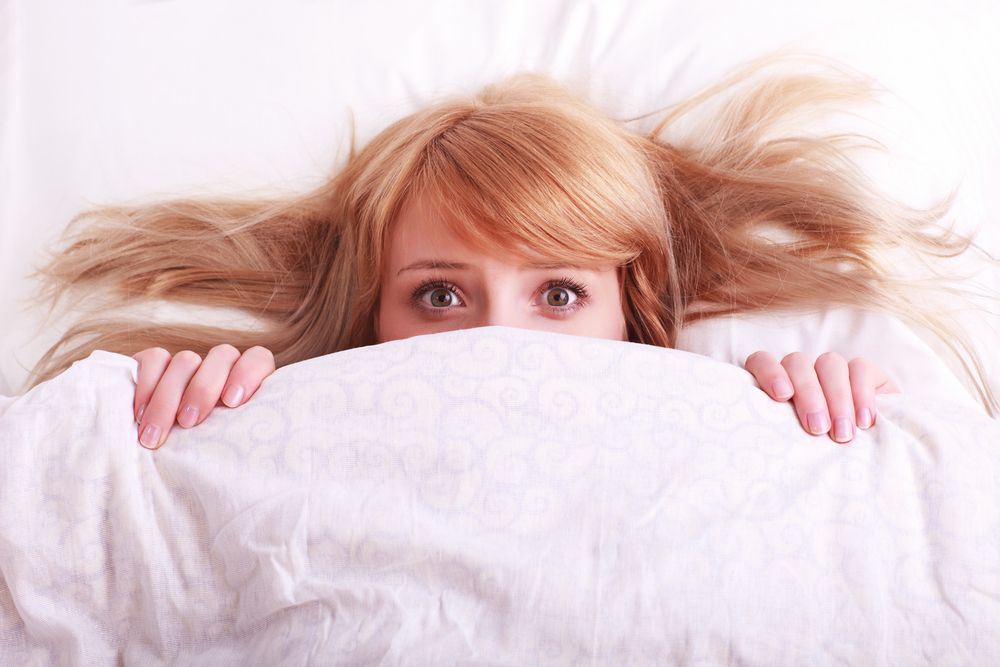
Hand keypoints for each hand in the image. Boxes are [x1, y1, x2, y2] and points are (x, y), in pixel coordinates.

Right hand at [132, 345, 275, 449]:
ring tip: (157, 434)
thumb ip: (241, 440)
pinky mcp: (155, 366)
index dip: (248, 373)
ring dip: (169, 397)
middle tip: (188, 423)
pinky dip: (146, 385)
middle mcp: (221, 368)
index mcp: (248, 384)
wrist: (164, 470)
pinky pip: (153, 359)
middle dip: (203, 389)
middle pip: (221, 356)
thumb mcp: (231, 453)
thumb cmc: (211, 462)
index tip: (231, 402)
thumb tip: (255, 462)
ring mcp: (189, 365)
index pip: (258, 358)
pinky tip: (139, 415)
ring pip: (185, 360)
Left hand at [744, 351, 899, 443]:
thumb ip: (778, 435)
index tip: (782, 396)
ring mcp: (833, 370)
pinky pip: (861, 369)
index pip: (761, 361)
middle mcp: (801, 371)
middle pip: (797, 364)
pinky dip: (862, 393)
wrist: (865, 461)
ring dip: (836, 397)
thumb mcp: (793, 446)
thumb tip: (769, 443)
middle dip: (808, 395)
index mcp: (775, 384)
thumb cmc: (814, 457)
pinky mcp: (865, 373)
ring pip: (829, 364)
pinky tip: (863, 420)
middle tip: (817, 428)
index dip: (769, 373)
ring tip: (842, 432)